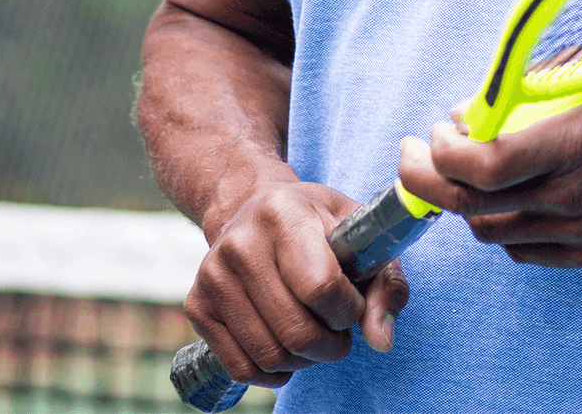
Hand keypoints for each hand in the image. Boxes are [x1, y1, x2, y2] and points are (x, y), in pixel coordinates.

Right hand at [185, 180, 412, 388]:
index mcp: (283, 213)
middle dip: (331, 346)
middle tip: (337, 331)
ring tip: (312, 334)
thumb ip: (384, 286)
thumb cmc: (316, 225)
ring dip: (305, 361)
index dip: (348, 310)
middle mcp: (240, 242)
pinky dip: (273, 373)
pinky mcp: (197, 305)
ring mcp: (212, 275)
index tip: (351, 303)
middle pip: (296, 331)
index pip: (322, 288)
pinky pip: (242, 368)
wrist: (253, 208)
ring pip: (270, 355)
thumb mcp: (359, 237)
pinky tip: (285, 348)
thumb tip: (380, 341)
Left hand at [396, 70, 581, 267]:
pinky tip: (499, 197)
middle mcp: (575, 196)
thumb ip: (530, 88)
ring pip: (491, 231)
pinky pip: (521, 249)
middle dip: (424, 181)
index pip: (484, 167)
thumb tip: (470, 110)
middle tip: (409, 155)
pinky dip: (497, 225)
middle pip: (473, 206)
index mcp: (574, 145)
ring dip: (460, 201)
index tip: (434, 131)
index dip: (442, 154)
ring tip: (458, 170)